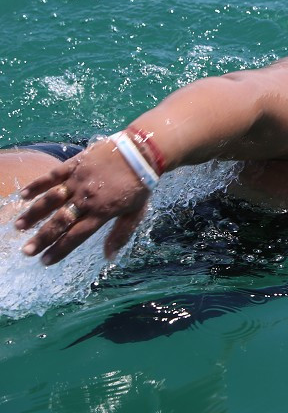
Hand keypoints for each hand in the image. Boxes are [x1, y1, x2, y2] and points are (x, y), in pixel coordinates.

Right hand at [15, 139, 150, 264]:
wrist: (143, 151)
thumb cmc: (141, 184)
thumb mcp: (136, 212)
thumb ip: (121, 234)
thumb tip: (110, 257)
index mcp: (102, 212)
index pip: (76, 236)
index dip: (60, 249)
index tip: (45, 261)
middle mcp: (87, 198)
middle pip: (60, 222)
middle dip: (42, 238)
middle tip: (26, 251)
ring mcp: (79, 181)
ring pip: (51, 200)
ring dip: (34, 214)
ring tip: (19, 227)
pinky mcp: (75, 164)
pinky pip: (52, 176)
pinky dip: (37, 185)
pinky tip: (23, 196)